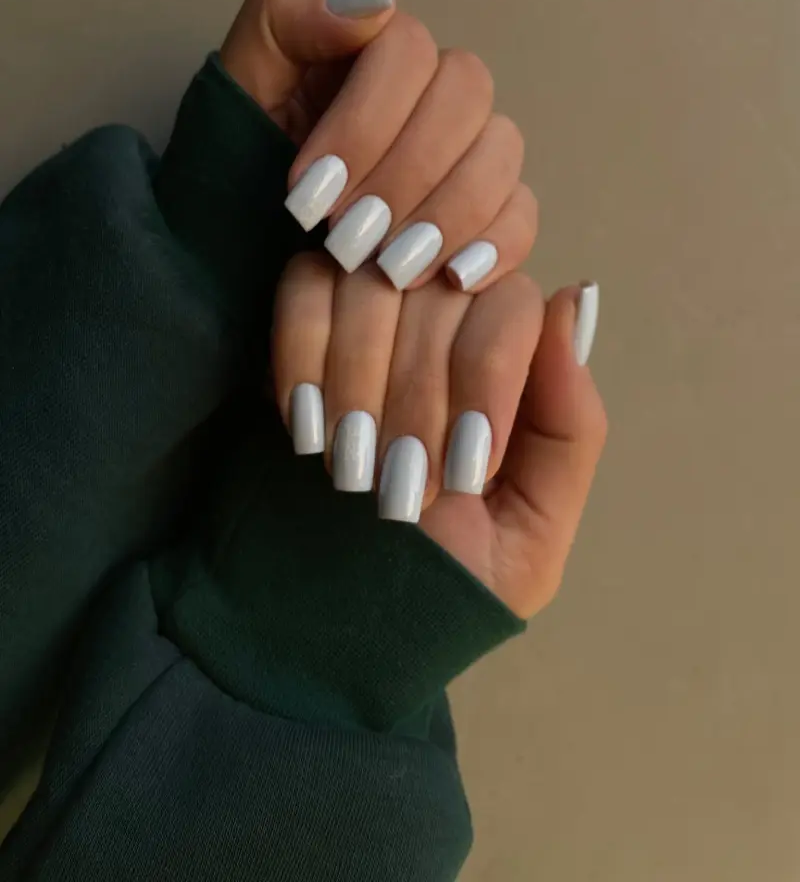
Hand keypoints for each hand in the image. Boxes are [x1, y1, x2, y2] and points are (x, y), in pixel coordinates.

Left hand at [219, 0, 536, 290]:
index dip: (364, 122)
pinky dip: (497, 243)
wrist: (239, 243)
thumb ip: (288, 16)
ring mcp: (468, 151)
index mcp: (378, 49)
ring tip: (388, 267)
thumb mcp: (240, 83)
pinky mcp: (488, 211)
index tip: (308, 192)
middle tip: (347, 236)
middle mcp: (433, 92)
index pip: (408, 51)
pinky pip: (522, 214)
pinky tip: (452, 276)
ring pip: (499, 153)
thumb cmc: (238, 161)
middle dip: (404, 172)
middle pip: (465, 98)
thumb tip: (377, 0)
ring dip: (447, 211)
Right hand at [272, 254, 606, 618]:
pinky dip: (305, 355)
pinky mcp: (305, 314)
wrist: (335, 621)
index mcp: (516, 359)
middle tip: (402, 485)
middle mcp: (449, 314)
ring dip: (358, 381)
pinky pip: (305, 286)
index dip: (482, 376)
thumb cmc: (441, 576)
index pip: (509, 304)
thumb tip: (575, 297)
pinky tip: (309, 428)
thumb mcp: (530, 528)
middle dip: (417, 395)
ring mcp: (374, 305)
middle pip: (437, 293)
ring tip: (353, 469)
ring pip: (370, 282)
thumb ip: (569, 423)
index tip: (463, 468)